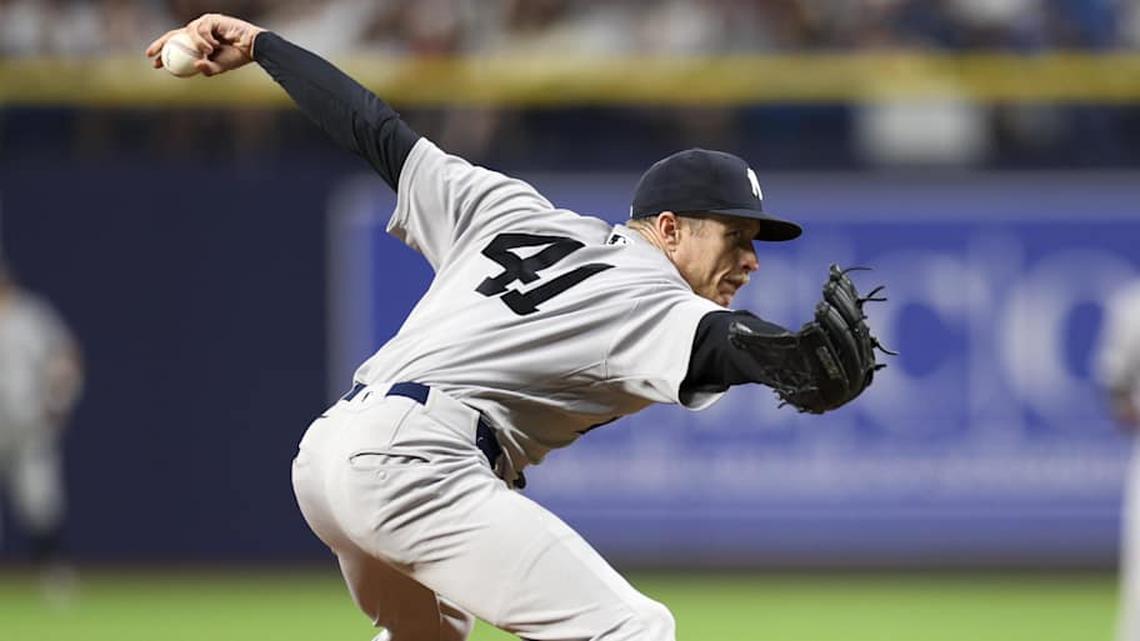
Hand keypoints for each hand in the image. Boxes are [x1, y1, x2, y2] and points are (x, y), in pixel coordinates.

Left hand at [146, 13, 265, 76]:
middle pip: (174, 35)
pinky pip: (201, 28)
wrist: (252, 47)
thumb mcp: (219, 67)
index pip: (175, 46)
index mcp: (196, 43)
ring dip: (197, 44)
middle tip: (153, 55)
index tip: (155, 64)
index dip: (163, 53)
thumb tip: (195, 67)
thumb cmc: (237, 57)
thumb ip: (207, 69)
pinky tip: (212, 46)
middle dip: (161, 45)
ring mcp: (204, 24)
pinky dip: (205, 39)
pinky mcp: (211, 19)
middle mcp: (197, 32)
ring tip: (207, 52)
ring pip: (189, 32)